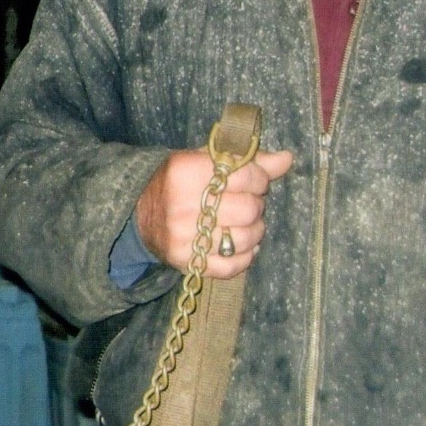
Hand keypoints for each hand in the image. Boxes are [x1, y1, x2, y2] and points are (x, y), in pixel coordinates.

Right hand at [135, 146, 293, 278]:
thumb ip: (247, 160)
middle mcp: (183, 204)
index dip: (260, 179)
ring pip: (243, 239)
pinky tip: (244, 247)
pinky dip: (244, 258)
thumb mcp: (205, 161)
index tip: (256, 181)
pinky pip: (229, 267)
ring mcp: (183, 237)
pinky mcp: (185, 262)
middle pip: (248, 210)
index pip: (245, 175)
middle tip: (251, 203)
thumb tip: (288, 159)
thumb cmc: (178, 181)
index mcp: (187, 171)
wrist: (137, 212)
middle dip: (258, 206)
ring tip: (249, 225)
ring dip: (255, 232)